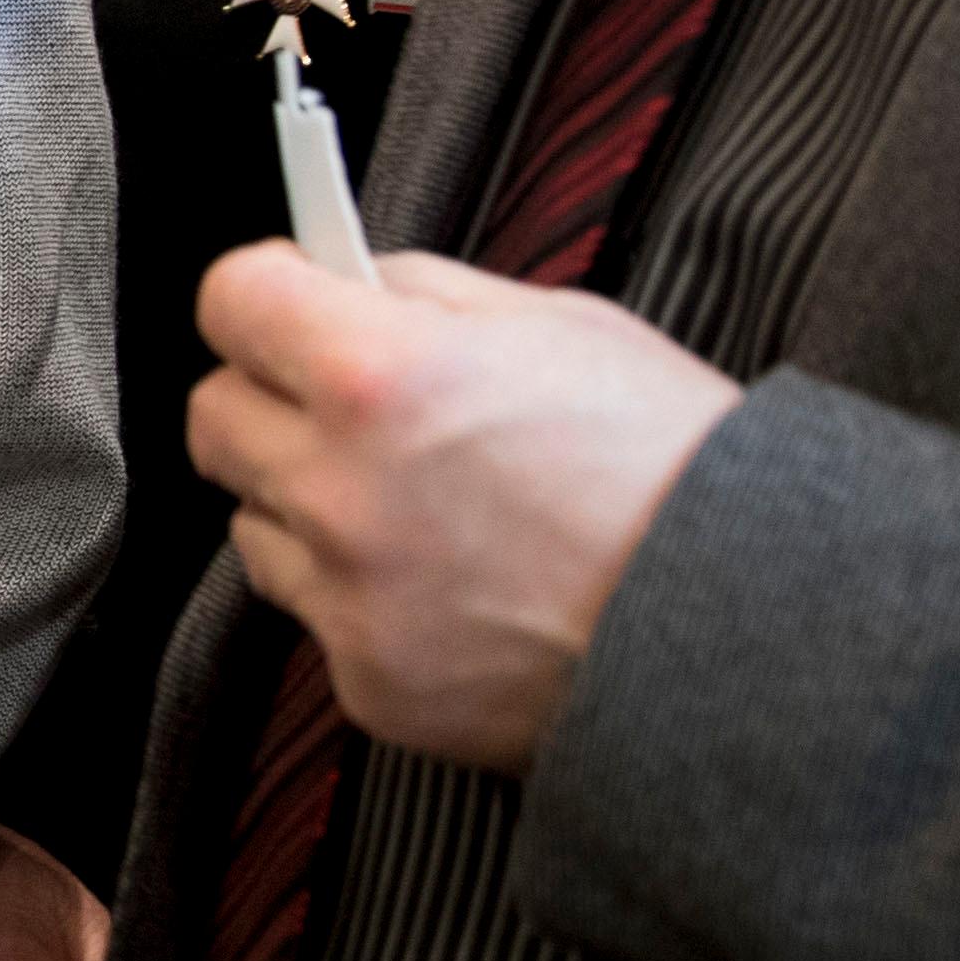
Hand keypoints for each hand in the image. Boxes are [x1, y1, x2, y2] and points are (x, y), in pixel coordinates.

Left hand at [190, 245, 741, 771]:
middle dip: (268, 398)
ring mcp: (347, 594)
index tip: (290, 298)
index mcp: (378, 373)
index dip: (266, 292)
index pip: (232, 298)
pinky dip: (366, 599)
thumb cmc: (674, 469)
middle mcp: (339, 485)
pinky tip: (456, 587)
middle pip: (213, 417)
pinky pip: (321, 616)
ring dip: (309, 506)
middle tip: (343, 403)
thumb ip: (431, 297)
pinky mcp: (367, 682)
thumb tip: (352, 278)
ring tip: (423, 510)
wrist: (746, 632)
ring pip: (256, 524)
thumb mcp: (564, 327)